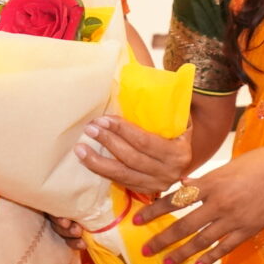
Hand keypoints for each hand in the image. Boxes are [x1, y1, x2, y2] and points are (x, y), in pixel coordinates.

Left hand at [75, 115, 195, 194]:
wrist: (184, 155)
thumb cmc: (176, 130)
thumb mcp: (179, 118)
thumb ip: (166, 104)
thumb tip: (143, 73)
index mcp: (179, 152)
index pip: (144, 141)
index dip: (122, 130)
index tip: (103, 119)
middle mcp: (170, 172)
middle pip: (131, 157)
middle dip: (108, 141)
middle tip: (90, 128)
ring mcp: (157, 184)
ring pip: (122, 174)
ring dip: (98, 162)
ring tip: (80, 149)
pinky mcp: (146, 191)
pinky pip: (121, 182)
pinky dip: (103, 172)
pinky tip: (88, 161)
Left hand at [131, 142, 263, 263]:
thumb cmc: (262, 162)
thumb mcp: (229, 166)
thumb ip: (206, 179)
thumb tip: (184, 184)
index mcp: (212, 183)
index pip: (176, 199)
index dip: (155, 211)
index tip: (138, 220)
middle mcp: (219, 203)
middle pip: (184, 225)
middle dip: (162, 239)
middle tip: (145, 250)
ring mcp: (234, 219)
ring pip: (201, 241)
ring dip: (182, 253)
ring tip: (167, 262)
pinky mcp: (248, 230)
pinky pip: (225, 248)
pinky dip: (210, 257)